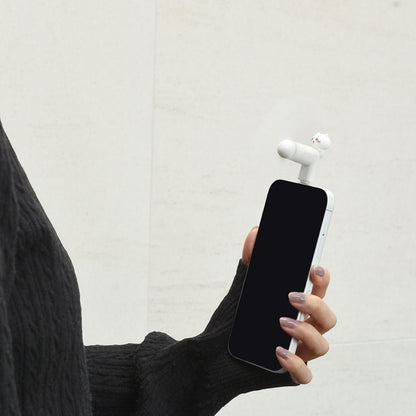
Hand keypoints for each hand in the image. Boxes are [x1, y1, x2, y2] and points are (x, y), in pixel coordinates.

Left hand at [242, 226, 336, 383]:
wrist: (213, 352)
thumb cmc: (234, 320)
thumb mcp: (241, 289)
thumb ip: (250, 262)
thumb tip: (255, 232)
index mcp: (296, 304)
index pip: (319, 289)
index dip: (322, 278)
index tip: (313, 267)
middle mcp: (303, 327)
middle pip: (327, 317)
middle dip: (315, 305)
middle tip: (292, 296)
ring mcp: (300, 351)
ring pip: (322, 344)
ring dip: (305, 332)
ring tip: (282, 322)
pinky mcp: (290, 374)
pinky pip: (304, 375)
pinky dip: (295, 364)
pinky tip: (278, 351)